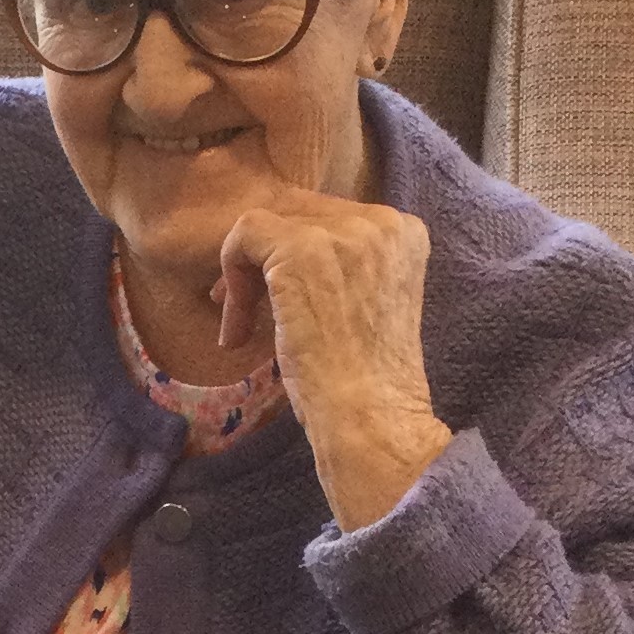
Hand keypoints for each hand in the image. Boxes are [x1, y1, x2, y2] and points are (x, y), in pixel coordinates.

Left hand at [215, 187, 450, 530]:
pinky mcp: (302, 250)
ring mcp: (344, 232)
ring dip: (244, 280)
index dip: (293, 256)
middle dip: (265, 265)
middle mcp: (382, 221)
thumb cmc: (365, 382)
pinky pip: (244, 236)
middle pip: (298, 216)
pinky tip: (237, 330)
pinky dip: (230, 278)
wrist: (372, 417)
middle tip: (248, 316)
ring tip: (242, 330)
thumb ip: (342, 269)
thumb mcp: (363, 307)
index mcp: (404, 233)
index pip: (330, 219)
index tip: (277, 302)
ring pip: (268, 226)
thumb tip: (280, 252)